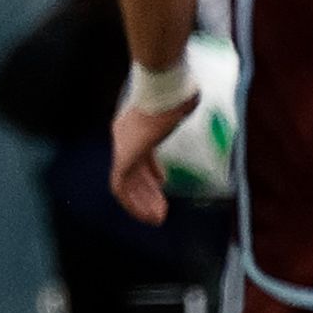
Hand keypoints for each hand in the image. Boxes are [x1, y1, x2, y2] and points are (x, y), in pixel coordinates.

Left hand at [110, 97, 198, 224]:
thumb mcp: (177, 104)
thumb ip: (181, 108)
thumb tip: (192, 100)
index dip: (151, 171)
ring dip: (143, 202)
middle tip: (161, 209)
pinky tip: (148, 213)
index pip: (141, 155)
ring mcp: (122, 148)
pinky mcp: (123, 159)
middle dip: (148, 191)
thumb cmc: (174, 96)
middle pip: (135, 171)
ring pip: (127, 183)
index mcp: (134, 126)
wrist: (163, 94)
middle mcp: (124, 138)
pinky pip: (121, 188)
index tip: (163, 182)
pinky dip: (133, 202)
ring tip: (158, 218)